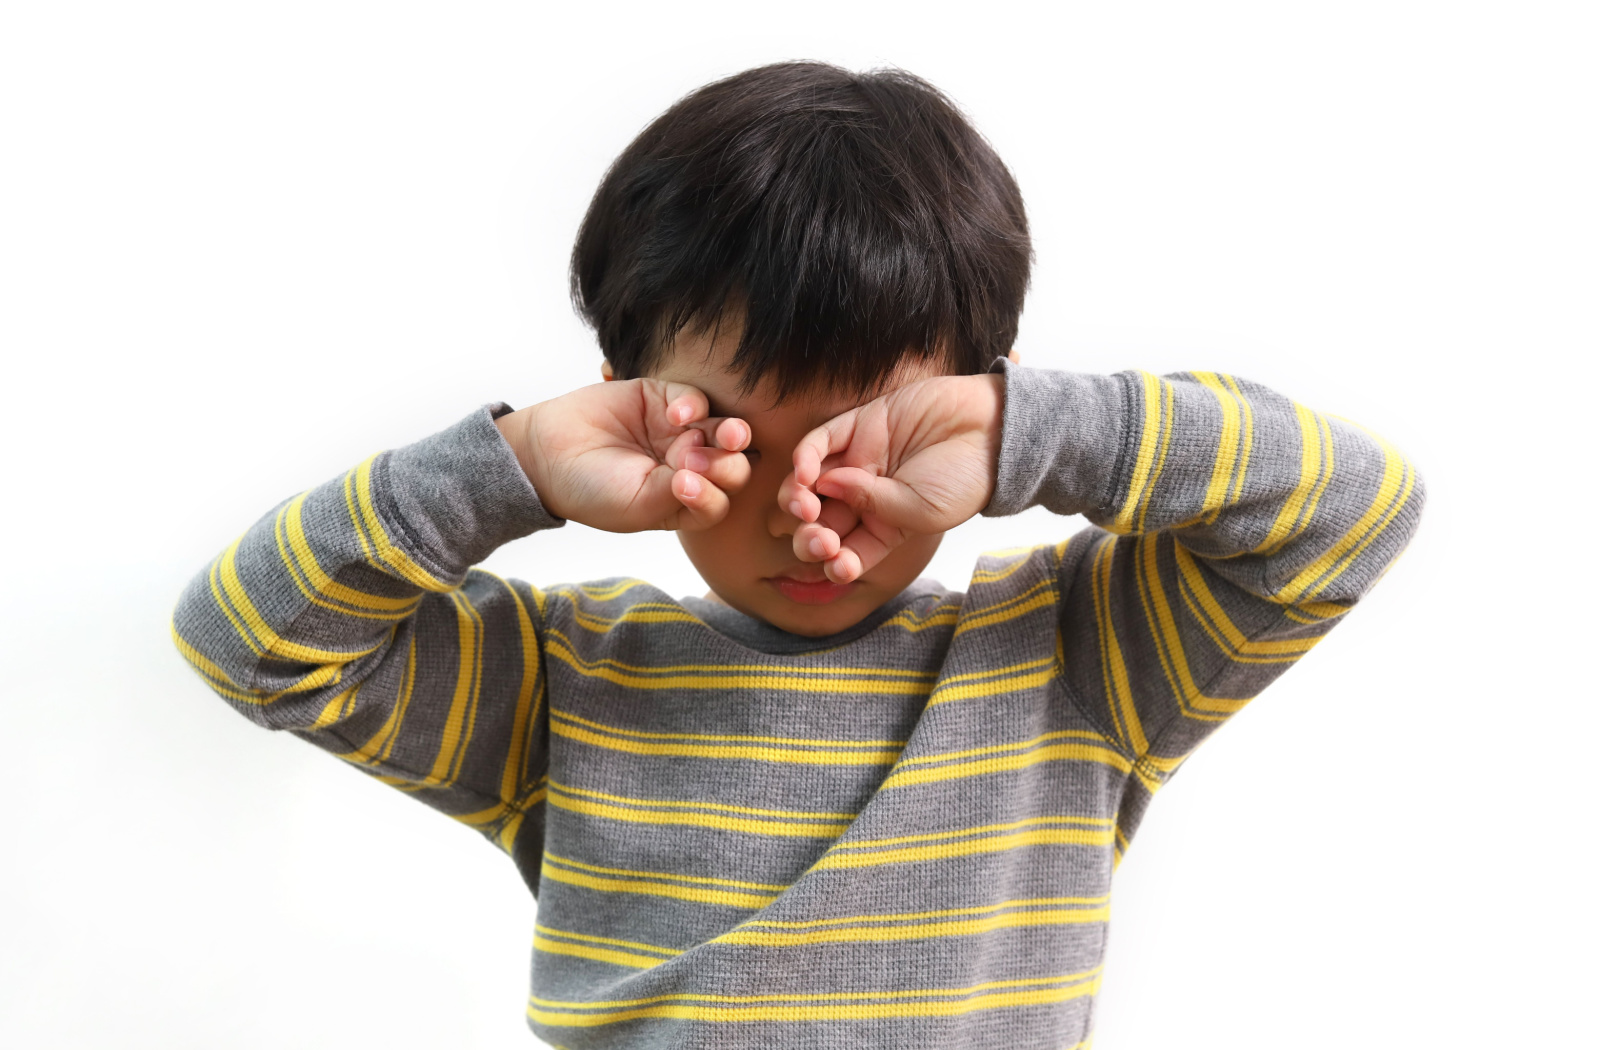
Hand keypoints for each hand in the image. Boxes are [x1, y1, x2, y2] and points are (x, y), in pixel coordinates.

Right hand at [496, 379, 751, 531]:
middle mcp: (690, 468)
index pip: (720, 500)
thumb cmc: (591, 490)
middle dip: (727, 464)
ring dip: (729, 432)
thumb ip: (681, 494)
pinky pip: (696, 399)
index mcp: (686, 502)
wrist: (546, 454)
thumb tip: (713, 475)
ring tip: (725, 433)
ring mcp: (681, 433)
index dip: (714, 493)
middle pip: (732, 465)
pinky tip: (674, 414)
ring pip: (723, 430)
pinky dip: (693, 405)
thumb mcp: (639, 505)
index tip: (684, 486)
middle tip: (696, 461)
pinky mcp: (665, 399)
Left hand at [779, 373, 1003, 582]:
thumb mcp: (922, 511)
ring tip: (805, 506)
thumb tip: (825, 484)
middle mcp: (865, 497)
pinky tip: (805, 472)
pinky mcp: (857, 425)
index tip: (837, 565)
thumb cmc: (964, 479)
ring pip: (808, 484)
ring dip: (796, 499)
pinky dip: (804, 457)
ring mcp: (858, 461)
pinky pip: (818, 442)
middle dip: (810, 537)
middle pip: (819, 524)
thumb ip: (875, 505)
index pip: (847, 553)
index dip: (834, 564)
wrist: (993, 429)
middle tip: (818, 538)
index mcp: (884, 530)